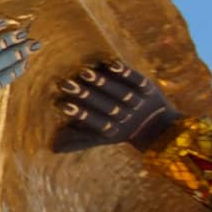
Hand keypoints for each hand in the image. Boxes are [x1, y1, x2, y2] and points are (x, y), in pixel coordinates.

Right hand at [51, 58, 179, 153]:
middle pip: (106, 105)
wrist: (160, 127)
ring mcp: (139, 102)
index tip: (64, 106)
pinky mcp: (149, 88)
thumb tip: (52, 148)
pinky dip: (126, 73)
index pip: (96, 122)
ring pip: (120, 92)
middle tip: (67, 84)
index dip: (81, 114)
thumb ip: (80, 141)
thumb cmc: (121, 131)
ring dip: (103, 82)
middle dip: (86, 95)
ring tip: (85, 72)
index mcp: (115, 130)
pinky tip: (112, 64)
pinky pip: (137, 80)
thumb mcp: (103, 139)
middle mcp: (128, 116)